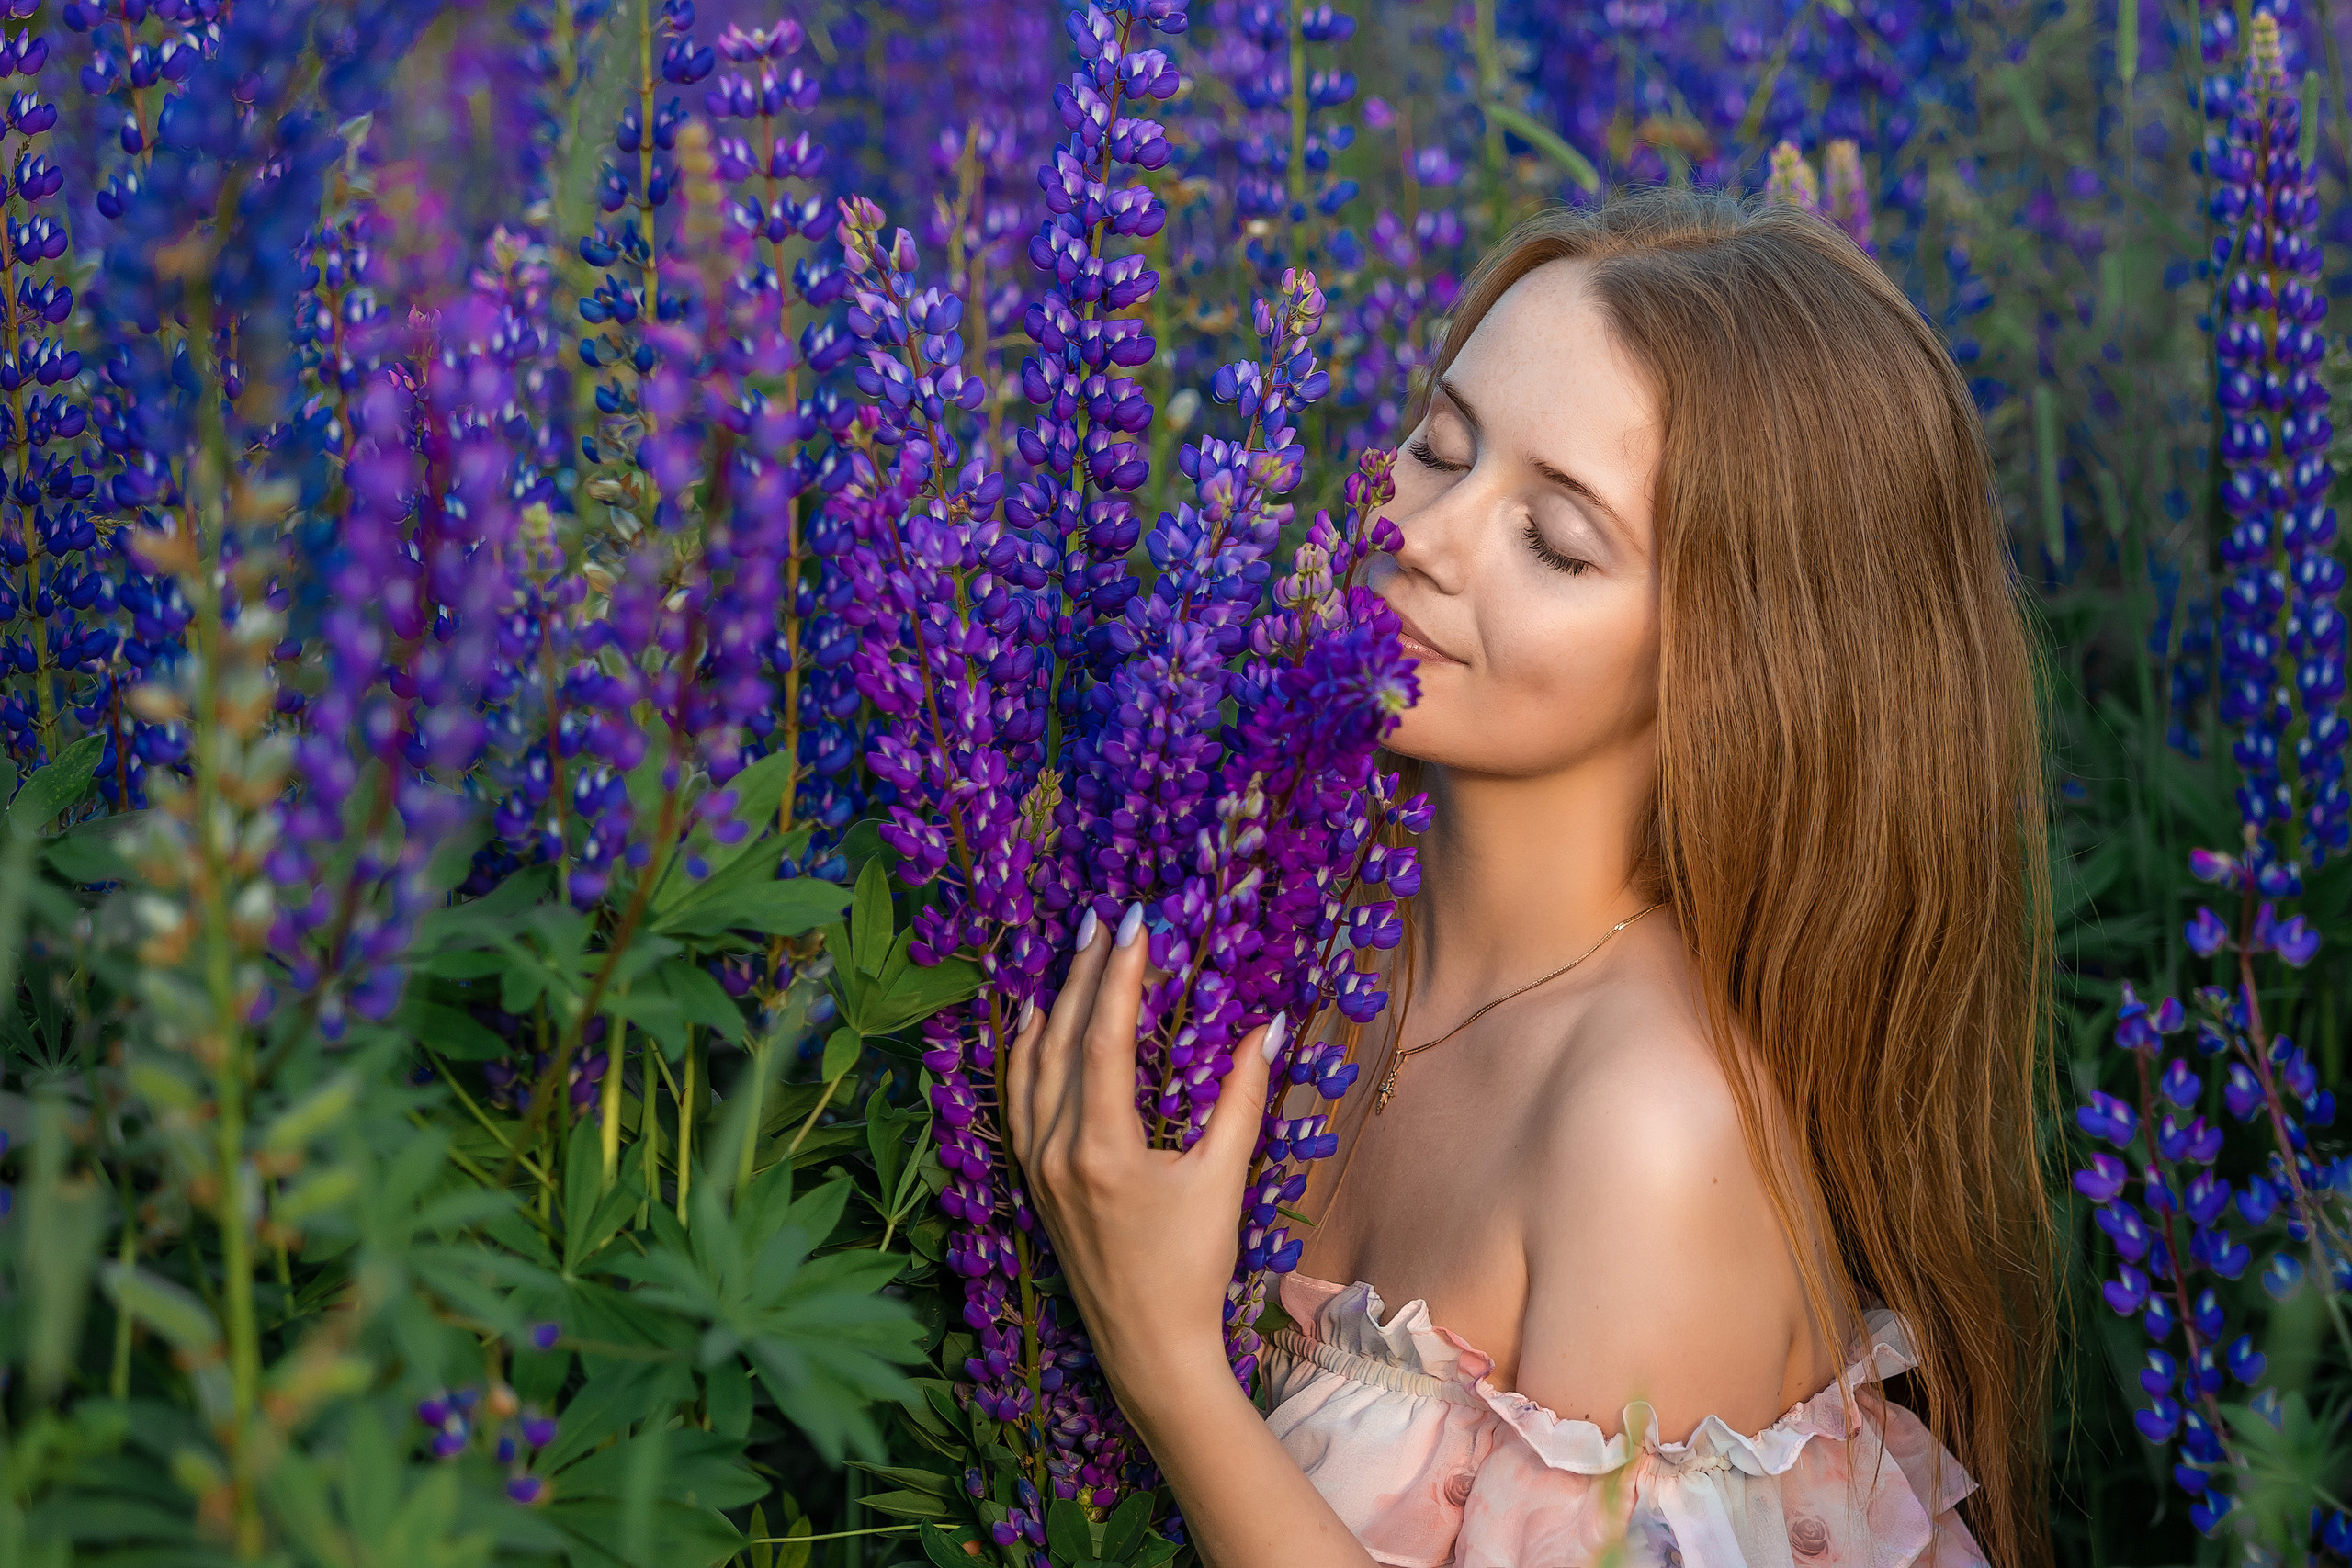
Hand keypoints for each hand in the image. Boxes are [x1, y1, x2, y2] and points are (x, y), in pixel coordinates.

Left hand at [1004, 901, 1285, 1393]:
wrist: (1148, 1345)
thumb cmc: (1191, 1267)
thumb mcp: (1222, 1180)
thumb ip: (1242, 1099)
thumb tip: (1266, 1028)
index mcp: (1101, 1149)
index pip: (1105, 1038)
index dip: (1121, 976)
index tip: (1138, 925)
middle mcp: (1056, 1151)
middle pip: (1064, 1039)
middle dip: (1088, 973)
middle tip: (1109, 919)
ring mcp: (1037, 1166)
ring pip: (1033, 1065)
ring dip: (1056, 1004)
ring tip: (1076, 953)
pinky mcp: (1034, 1179)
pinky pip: (1019, 1099)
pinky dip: (1026, 1054)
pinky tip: (1037, 1022)